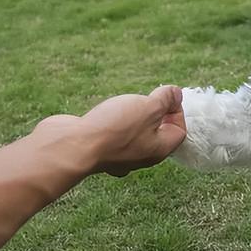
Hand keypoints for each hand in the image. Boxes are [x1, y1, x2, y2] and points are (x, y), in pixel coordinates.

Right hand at [34, 86, 185, 176]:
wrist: (72, 146)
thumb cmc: (115, 128)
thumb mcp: (149, 107)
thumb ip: (165, 99)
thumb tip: (177, 94)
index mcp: (158, 150)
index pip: (179, 131)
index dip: (176, 110)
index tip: (164, 96)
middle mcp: (141, 157)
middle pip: (157, 133)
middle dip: (155, 113)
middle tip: (146, 98)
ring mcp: (118, 156)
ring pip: (134, 134)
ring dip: (133, 117)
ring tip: (126, 104)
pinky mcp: (98, 150)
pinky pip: (113, 135)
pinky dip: (113, 122)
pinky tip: (106, 114)